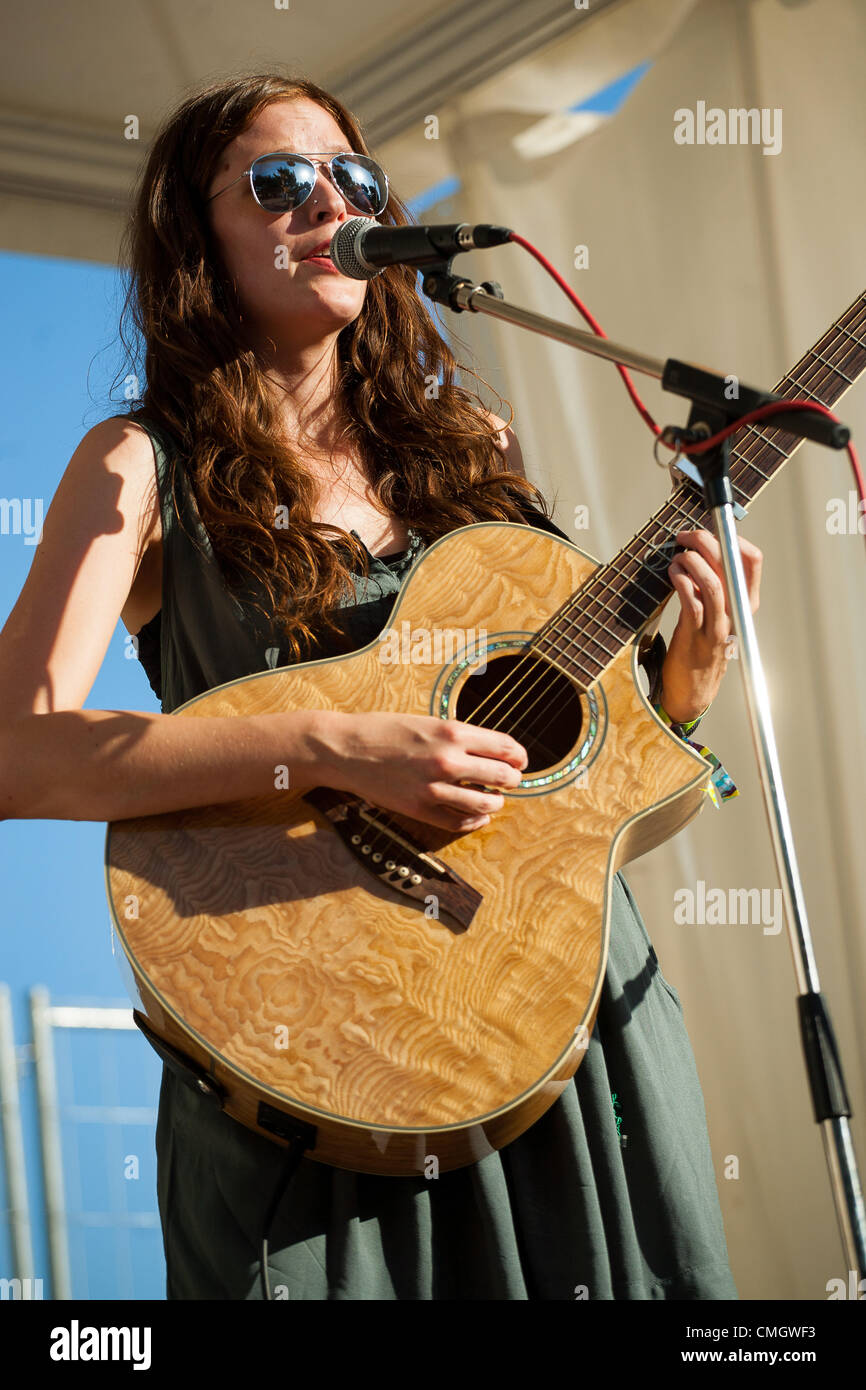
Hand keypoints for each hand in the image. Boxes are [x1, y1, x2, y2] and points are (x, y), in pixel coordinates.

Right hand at [310, 710, 527, 832]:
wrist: (346, 749)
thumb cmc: (385, 730)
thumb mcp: (428, 721)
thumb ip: (459, 736)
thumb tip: (491, 750)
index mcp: (452, 732)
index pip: (505, 747)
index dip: (519, 756)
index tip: (520, 761)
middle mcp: (448, 759)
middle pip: (502, 775)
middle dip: (511, 780)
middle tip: (510, 781)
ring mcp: (434, 787)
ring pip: (486, 803)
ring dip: (496, 802)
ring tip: (494, 799)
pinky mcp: (419, 809)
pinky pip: (459, 822)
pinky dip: (474, 820)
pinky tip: (477, 815)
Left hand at [661, 528, 762, 723]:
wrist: (693, 690)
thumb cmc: (700, 645)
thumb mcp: (714, 611)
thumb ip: (711, 584)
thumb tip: (699, 548)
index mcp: (745, 603)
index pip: (753, 561)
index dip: (734, 538)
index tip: (712, 528)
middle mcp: (736, 613)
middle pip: (730, 566)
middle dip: (706, 542)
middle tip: (685, 536)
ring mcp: (718, 626)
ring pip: (713, 584)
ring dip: (692, 562)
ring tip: (678, 556)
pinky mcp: (696, 637)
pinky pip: (692, 604)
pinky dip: (681, 582)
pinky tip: (672, 573)